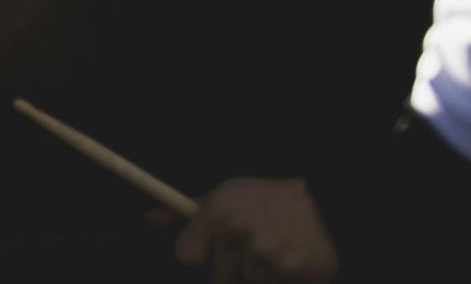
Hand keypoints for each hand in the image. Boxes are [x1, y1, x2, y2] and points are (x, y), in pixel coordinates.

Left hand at [174, 177, 338, 282]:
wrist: (322, 205)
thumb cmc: (266, 199)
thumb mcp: (225, 195)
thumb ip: (184, 211)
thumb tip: (149, 218)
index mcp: (217, 214)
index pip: (185, 254)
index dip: (196, 256)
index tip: (206, 253)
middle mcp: (237, 234)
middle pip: (217, 278)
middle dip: (233, 269)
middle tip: (253, 246)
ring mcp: (264, 254)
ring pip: (249, 281)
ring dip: (261, 273)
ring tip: (275, 248)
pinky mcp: (289, 272)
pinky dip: (283, 279)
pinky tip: (291, 258)